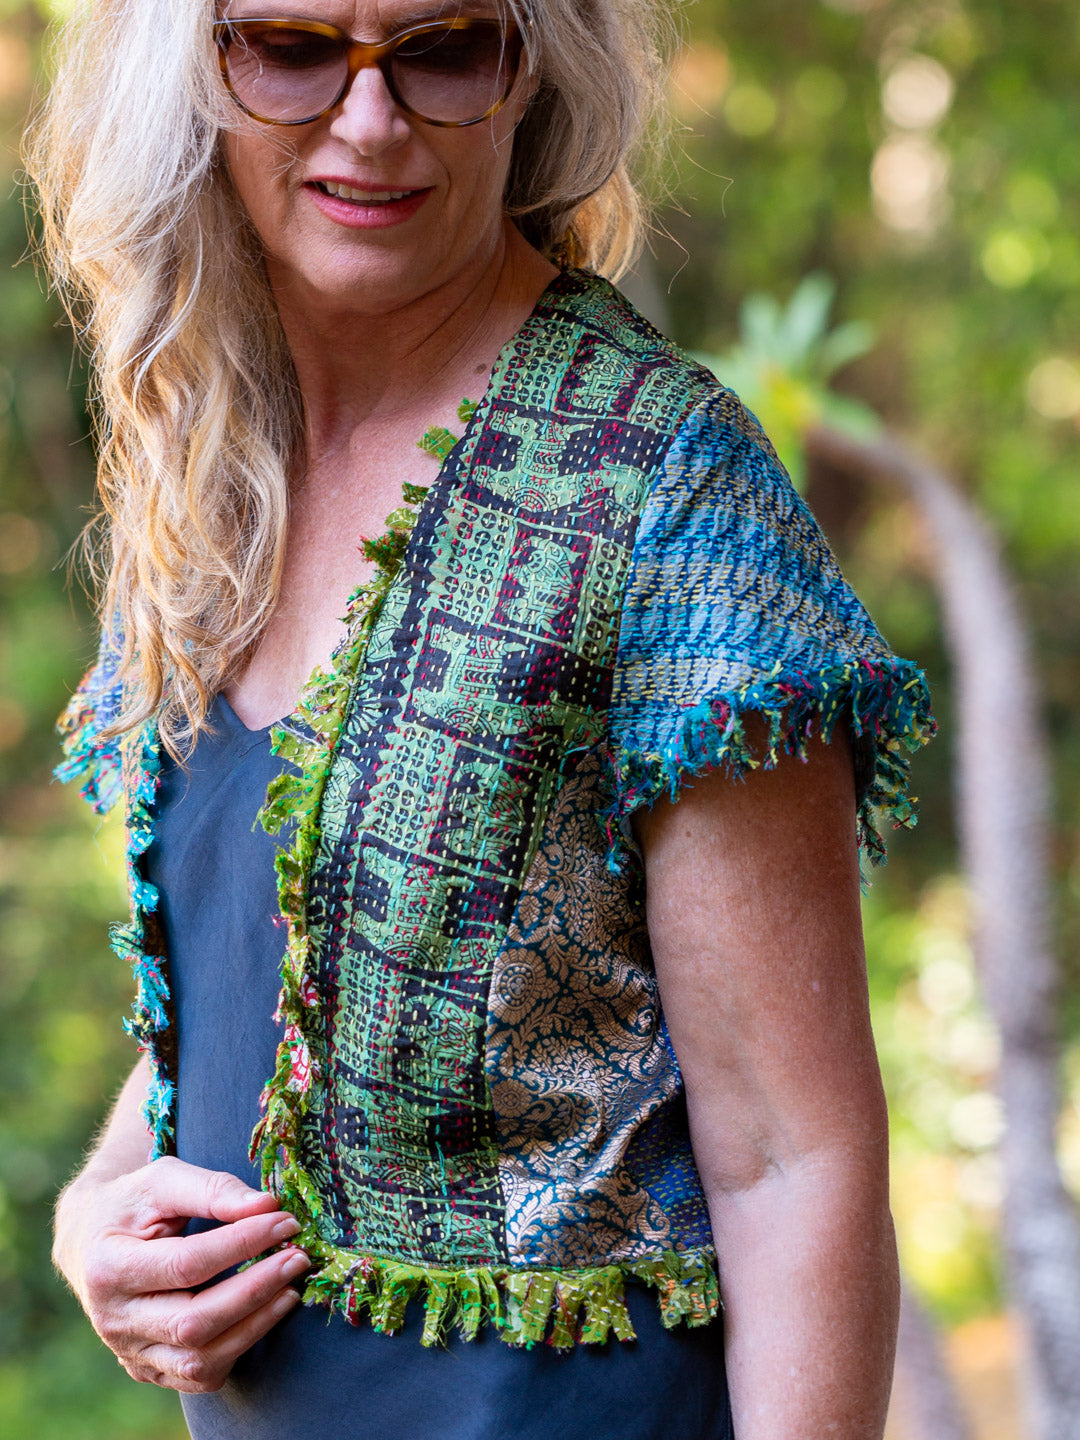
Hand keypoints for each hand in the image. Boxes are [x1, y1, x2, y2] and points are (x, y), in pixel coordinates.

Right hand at [54, 1155, 310, 1391]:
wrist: (90, 1241)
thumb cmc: (132, 1204)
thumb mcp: (162, 1179)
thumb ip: (213, 1189)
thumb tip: (268, 1205)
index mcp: (108, 1267)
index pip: (187, 1264)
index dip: (242, 1243)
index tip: (285, 1221)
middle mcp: (113, 1320)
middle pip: (193, 1322)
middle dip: (255, 1289)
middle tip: (297, 1257)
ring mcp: (129, 1352)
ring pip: (199, 1359)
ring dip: (255, 1325)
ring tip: (291, 1288)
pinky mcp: (147, 1368)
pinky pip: (199, 1376)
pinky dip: (239, 1349)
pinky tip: (265, 1315)